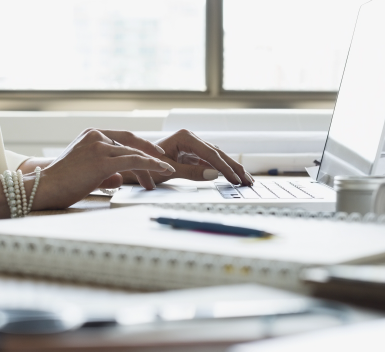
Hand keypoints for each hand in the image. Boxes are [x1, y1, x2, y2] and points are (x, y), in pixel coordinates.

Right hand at [26, 129, 174, 209]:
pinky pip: (133, 161)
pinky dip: (150, 166)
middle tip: (164, 165)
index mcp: (91, 134)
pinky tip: (160, 171)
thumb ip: (105, 172)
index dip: (141, 145)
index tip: (155, 153)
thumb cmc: (61, 184)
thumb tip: (120, 179)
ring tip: (165, 174)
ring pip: (134, 153)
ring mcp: (99, 146)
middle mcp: (96, 136)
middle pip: (131, 144)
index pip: (123, 138)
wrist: (43, 188)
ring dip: (152, 165)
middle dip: (150, 155)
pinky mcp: (102, 161)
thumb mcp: (86, 172)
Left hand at [122, 129, 253, 185]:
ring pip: (218, 157)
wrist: (135, 164)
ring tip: (246, 180)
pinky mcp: (193, 154)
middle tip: (249, 181)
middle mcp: (192, 138)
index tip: (236, 179)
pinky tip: (233, 178)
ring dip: (232, 169)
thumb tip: (214, 176)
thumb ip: (191, 173)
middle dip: (235, 168)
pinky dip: (222, 170)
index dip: (225, 168)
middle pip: (218, 154)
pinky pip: (211, 162)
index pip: (211, 154)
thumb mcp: (168, 171)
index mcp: (186, 137)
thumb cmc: (146, 165)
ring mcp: (193, 145)